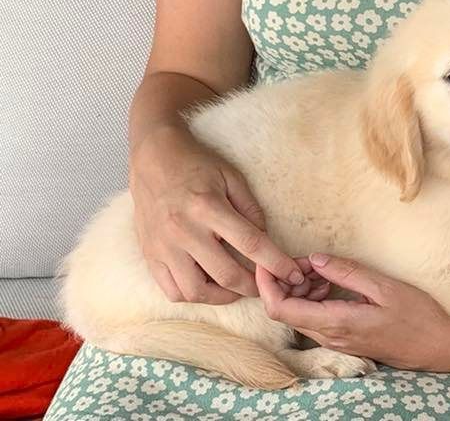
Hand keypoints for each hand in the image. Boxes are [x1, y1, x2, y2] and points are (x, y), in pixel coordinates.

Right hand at [130, 126, 305, 303]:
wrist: (153, 159)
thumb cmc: (196, 164)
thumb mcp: (232, 176)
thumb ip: (251, 208)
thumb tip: (266, 238)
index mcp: (208, 208)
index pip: (250, 244)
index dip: (276, 263)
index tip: (292, 275)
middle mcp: (184, 231)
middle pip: (226, 274)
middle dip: (253, 287)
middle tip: (266, 286)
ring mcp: (164, 247)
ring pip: (195, 291)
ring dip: (222, 297)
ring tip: (237, 289)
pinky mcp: (150, 256)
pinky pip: (171, 290)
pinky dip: (193, 294)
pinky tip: (208, 285)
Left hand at [256, 253, 449, 371]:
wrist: (440, 345)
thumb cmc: (419, 316)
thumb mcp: (385, 287)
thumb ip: (347, 272)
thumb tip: (314, 259)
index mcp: (336, 323)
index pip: (280, 309)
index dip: (266, 284)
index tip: (269, 260)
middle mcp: (329, 336)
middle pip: (285, 310)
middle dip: (286, 281)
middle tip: (307, 259)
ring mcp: (336, 340)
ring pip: (300, 314)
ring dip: (302, 289)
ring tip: (324, 268)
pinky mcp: (344, 338)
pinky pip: (316, 318)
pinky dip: (316, 297)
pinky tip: (334, 282)